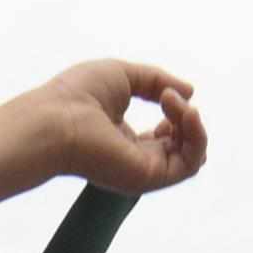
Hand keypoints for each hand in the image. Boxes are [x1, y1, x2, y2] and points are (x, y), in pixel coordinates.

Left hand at [32, 60, 207, 195]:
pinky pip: (190, 164)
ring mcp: (143, 170)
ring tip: (172, 101)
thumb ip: (158, 81)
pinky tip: (183, 111)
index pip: (165, 138)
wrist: (55, 118)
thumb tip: (190, 92)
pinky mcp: (149, 177)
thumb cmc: (76, 94)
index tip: (164, 95)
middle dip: (185, 117)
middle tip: (166, 97)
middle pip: (183, 148)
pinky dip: (196, 136)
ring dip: (192, 123)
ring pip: (192, 157)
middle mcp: (134, 159)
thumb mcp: (125, 75)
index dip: (175, 115)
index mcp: (124, 139)